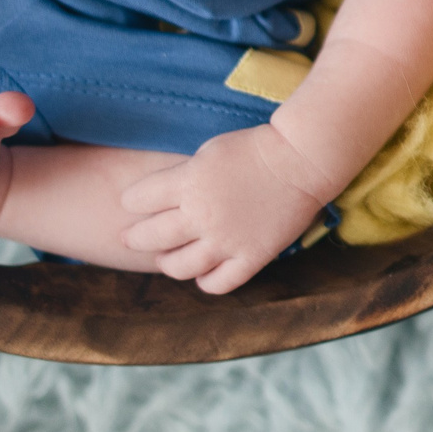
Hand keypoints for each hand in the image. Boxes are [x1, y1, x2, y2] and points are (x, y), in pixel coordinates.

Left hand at [117, 122, 337, 293]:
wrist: (302, 160)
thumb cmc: (255, 148)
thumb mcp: (208, 151)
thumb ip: (182, 177)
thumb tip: (159, 199)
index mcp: (188, 182)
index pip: (137, 199)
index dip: (131, 201)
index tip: (132, 203)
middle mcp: (202, 215)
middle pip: (149, 236)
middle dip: (134, 237)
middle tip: (131, 237)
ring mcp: (226, 241)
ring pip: (178, 267)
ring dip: (166, 263)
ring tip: (166, 257)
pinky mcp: (251, 257)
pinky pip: (217, 283)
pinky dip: (204, 281)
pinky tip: (203, 272)